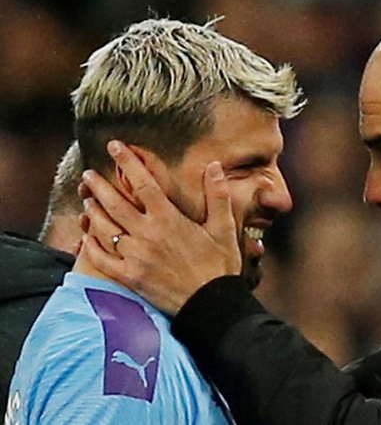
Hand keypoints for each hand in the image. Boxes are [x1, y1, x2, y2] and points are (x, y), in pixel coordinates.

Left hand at [81, 140, 241, 314]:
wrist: (212, 305)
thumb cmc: (220, 266)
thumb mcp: (224, 228)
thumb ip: (217, 195)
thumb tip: (214, 166)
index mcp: (169, 219)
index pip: (142, 183)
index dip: (127, 162)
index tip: (114, 146)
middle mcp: (147, 234)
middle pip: (114, 203)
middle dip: (98, 185)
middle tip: (88, 174)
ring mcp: (135, 256)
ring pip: (104, 228)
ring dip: (92, 211)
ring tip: (86, 200)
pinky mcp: (130, 277)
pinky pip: (102, 258)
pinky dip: (90, 245)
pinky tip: (86, 237)